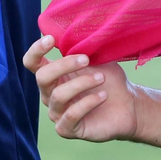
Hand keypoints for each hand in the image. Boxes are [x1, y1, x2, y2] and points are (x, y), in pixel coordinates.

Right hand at [23, 35, 138, 142]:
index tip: (51, 39)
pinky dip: (88, 103)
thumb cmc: (109, 80)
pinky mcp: (67, 129)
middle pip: (42, 77)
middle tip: (86, 59)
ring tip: (101, 78)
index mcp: (53, 75)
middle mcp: (50, 94)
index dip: (36, 51)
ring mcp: (57, 113)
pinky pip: (71, 115)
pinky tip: (103, 96)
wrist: (129, 105)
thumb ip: (81, 48)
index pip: (32, 63)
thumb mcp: (96, 59)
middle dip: (64, 65)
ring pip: (59, 96)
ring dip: (82, 83)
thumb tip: (72, 30)